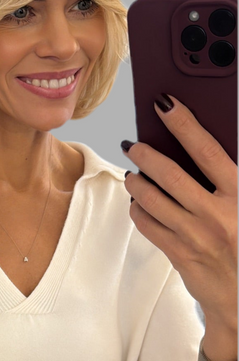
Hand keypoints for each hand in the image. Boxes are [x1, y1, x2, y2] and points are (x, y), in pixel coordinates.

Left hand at [122, 94, 236, 329]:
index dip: (184, 123)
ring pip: (153, 200)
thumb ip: (228, 179)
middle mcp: (218, 214)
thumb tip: (203, 151)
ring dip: (136, 183)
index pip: (207, 150)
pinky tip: (138, 203)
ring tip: (131, 173)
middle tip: (132, 143)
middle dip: (147, 154)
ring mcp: (196, 236)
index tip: (165, 105)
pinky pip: (148, 226)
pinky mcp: (180, 255)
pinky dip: (138, 210)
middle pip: (171, 175)